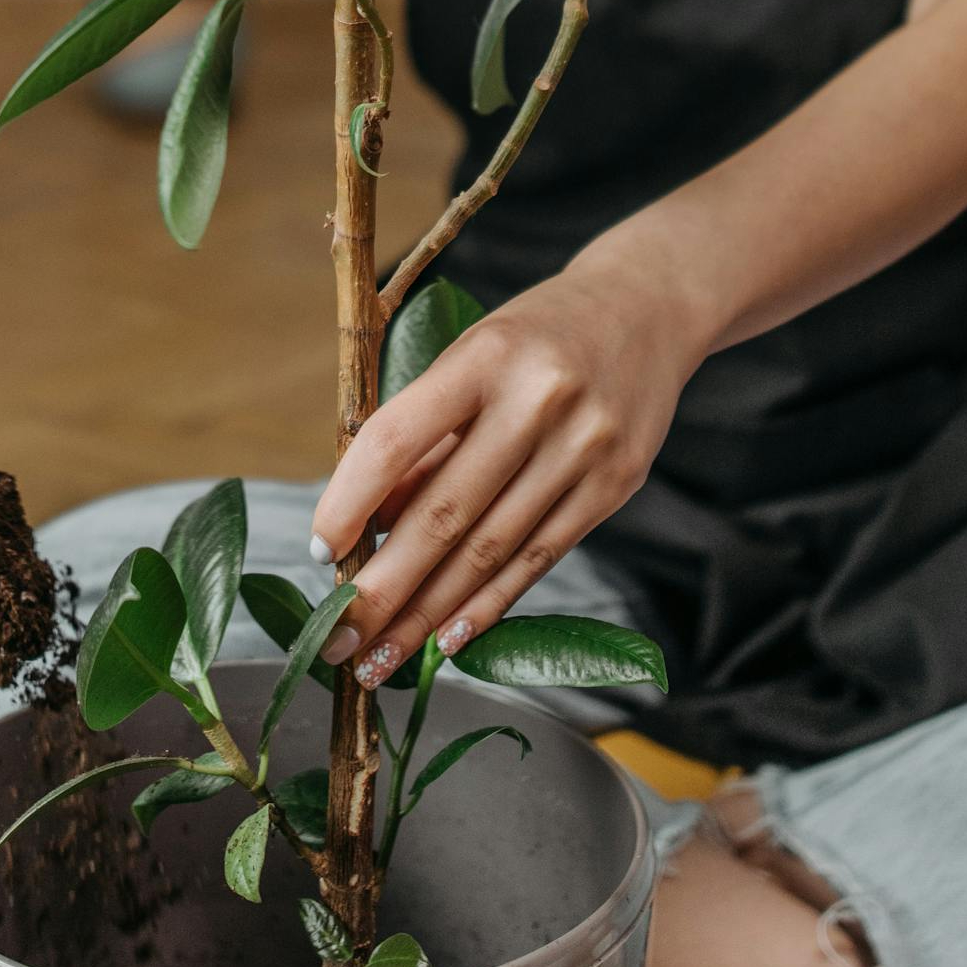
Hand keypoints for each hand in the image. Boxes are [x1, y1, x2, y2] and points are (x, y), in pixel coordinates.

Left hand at [310, 261, 708, 687]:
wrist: (647, 308)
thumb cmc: (534, 337)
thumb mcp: (468, 360)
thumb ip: (421, 439)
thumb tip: (367, 531)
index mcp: (484, 357)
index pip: (396, 439)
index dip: (350, 503)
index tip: (319, 553)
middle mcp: (538, 401)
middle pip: (444, 514)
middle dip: (383, 589)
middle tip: (337, 639)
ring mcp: (584, 446)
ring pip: (490, 550)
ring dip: (427, 615)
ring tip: (380, 658)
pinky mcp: (615, 483)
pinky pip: (537, 559)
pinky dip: (487, 606)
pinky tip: (446, 640)